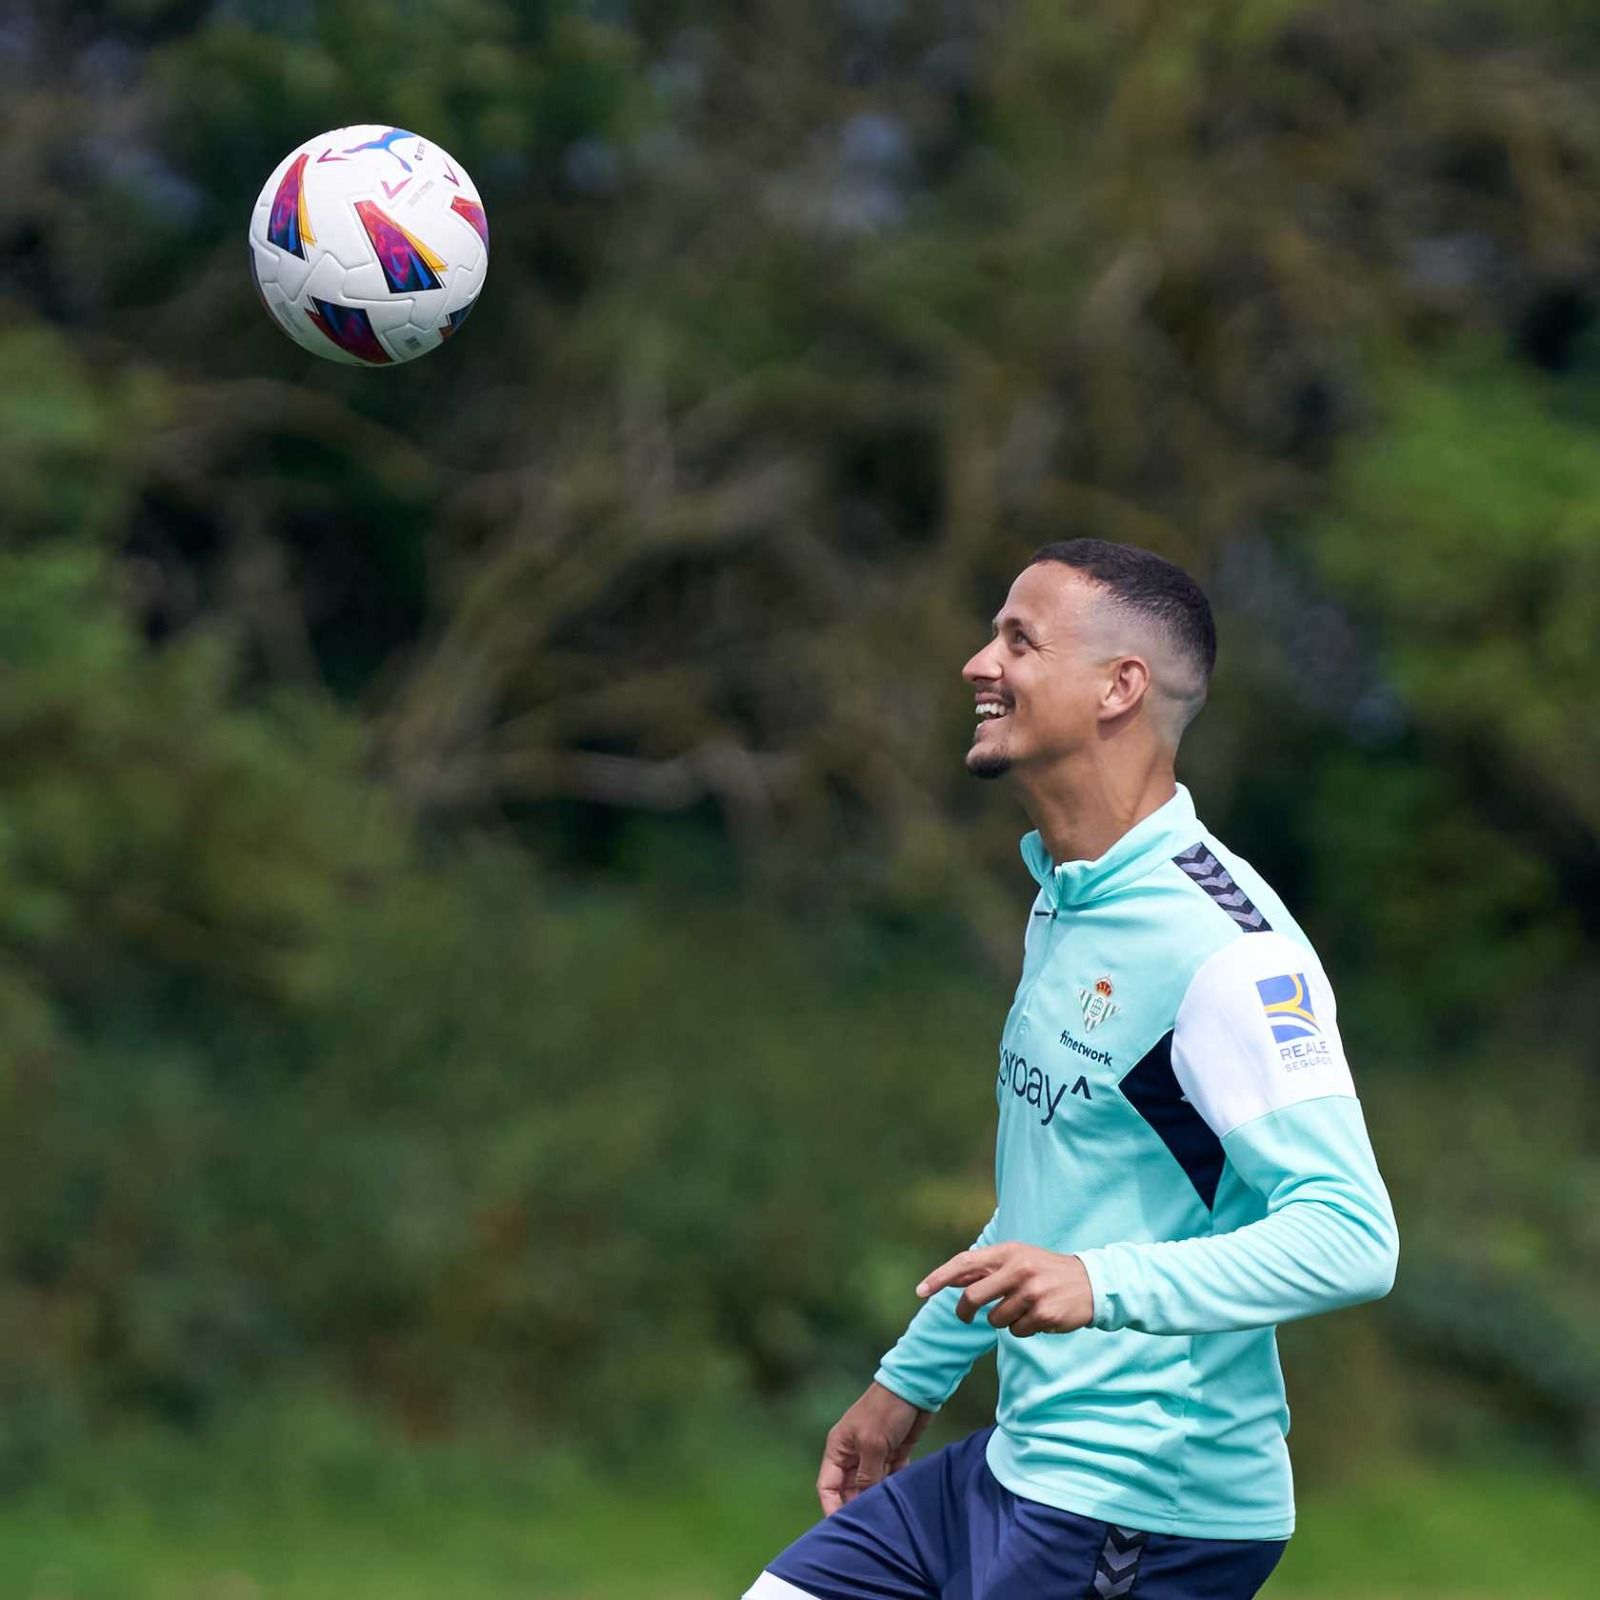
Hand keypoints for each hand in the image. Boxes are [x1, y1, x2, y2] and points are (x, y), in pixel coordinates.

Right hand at [816, 1381, 930, 1515]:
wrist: (915, 1386)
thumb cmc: (886, 1411)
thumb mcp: (873, 1444)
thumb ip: (865, 1477)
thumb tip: (861, 1505)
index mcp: (839, 1448)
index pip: (827, 1487)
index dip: (832, 1508)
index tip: (843, 1530)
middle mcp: (853, 1454)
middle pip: (848, 1491)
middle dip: (857, 1508)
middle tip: (870, 1528)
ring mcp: (873, 1454)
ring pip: (870, 1487)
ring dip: (877, 1500)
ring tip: (886, 1519)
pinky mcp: (893, 1453)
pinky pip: (889, 1480)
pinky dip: (893, 1489)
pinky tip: (900, 1501)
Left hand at [916, 1242, 1094, 1336]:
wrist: (1092, 1283)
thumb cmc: (1045, 1271)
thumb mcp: (1018, 1259)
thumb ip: (986, 1269)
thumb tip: (950, 1279)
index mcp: (1009, 1252)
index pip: (964, 1263)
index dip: (939, 1277)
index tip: (920, 1291)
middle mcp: (1019, 1269)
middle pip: (973, 1298)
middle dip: (965, 1312)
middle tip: (965, 1318)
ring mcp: (1032, 1292)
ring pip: (995, 1320)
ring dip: (1005, 1320)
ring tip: (1024, 1308)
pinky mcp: (1044, 1314)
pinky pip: (1017, 1332)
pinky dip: (1023, 1329)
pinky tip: (1039, 1317)